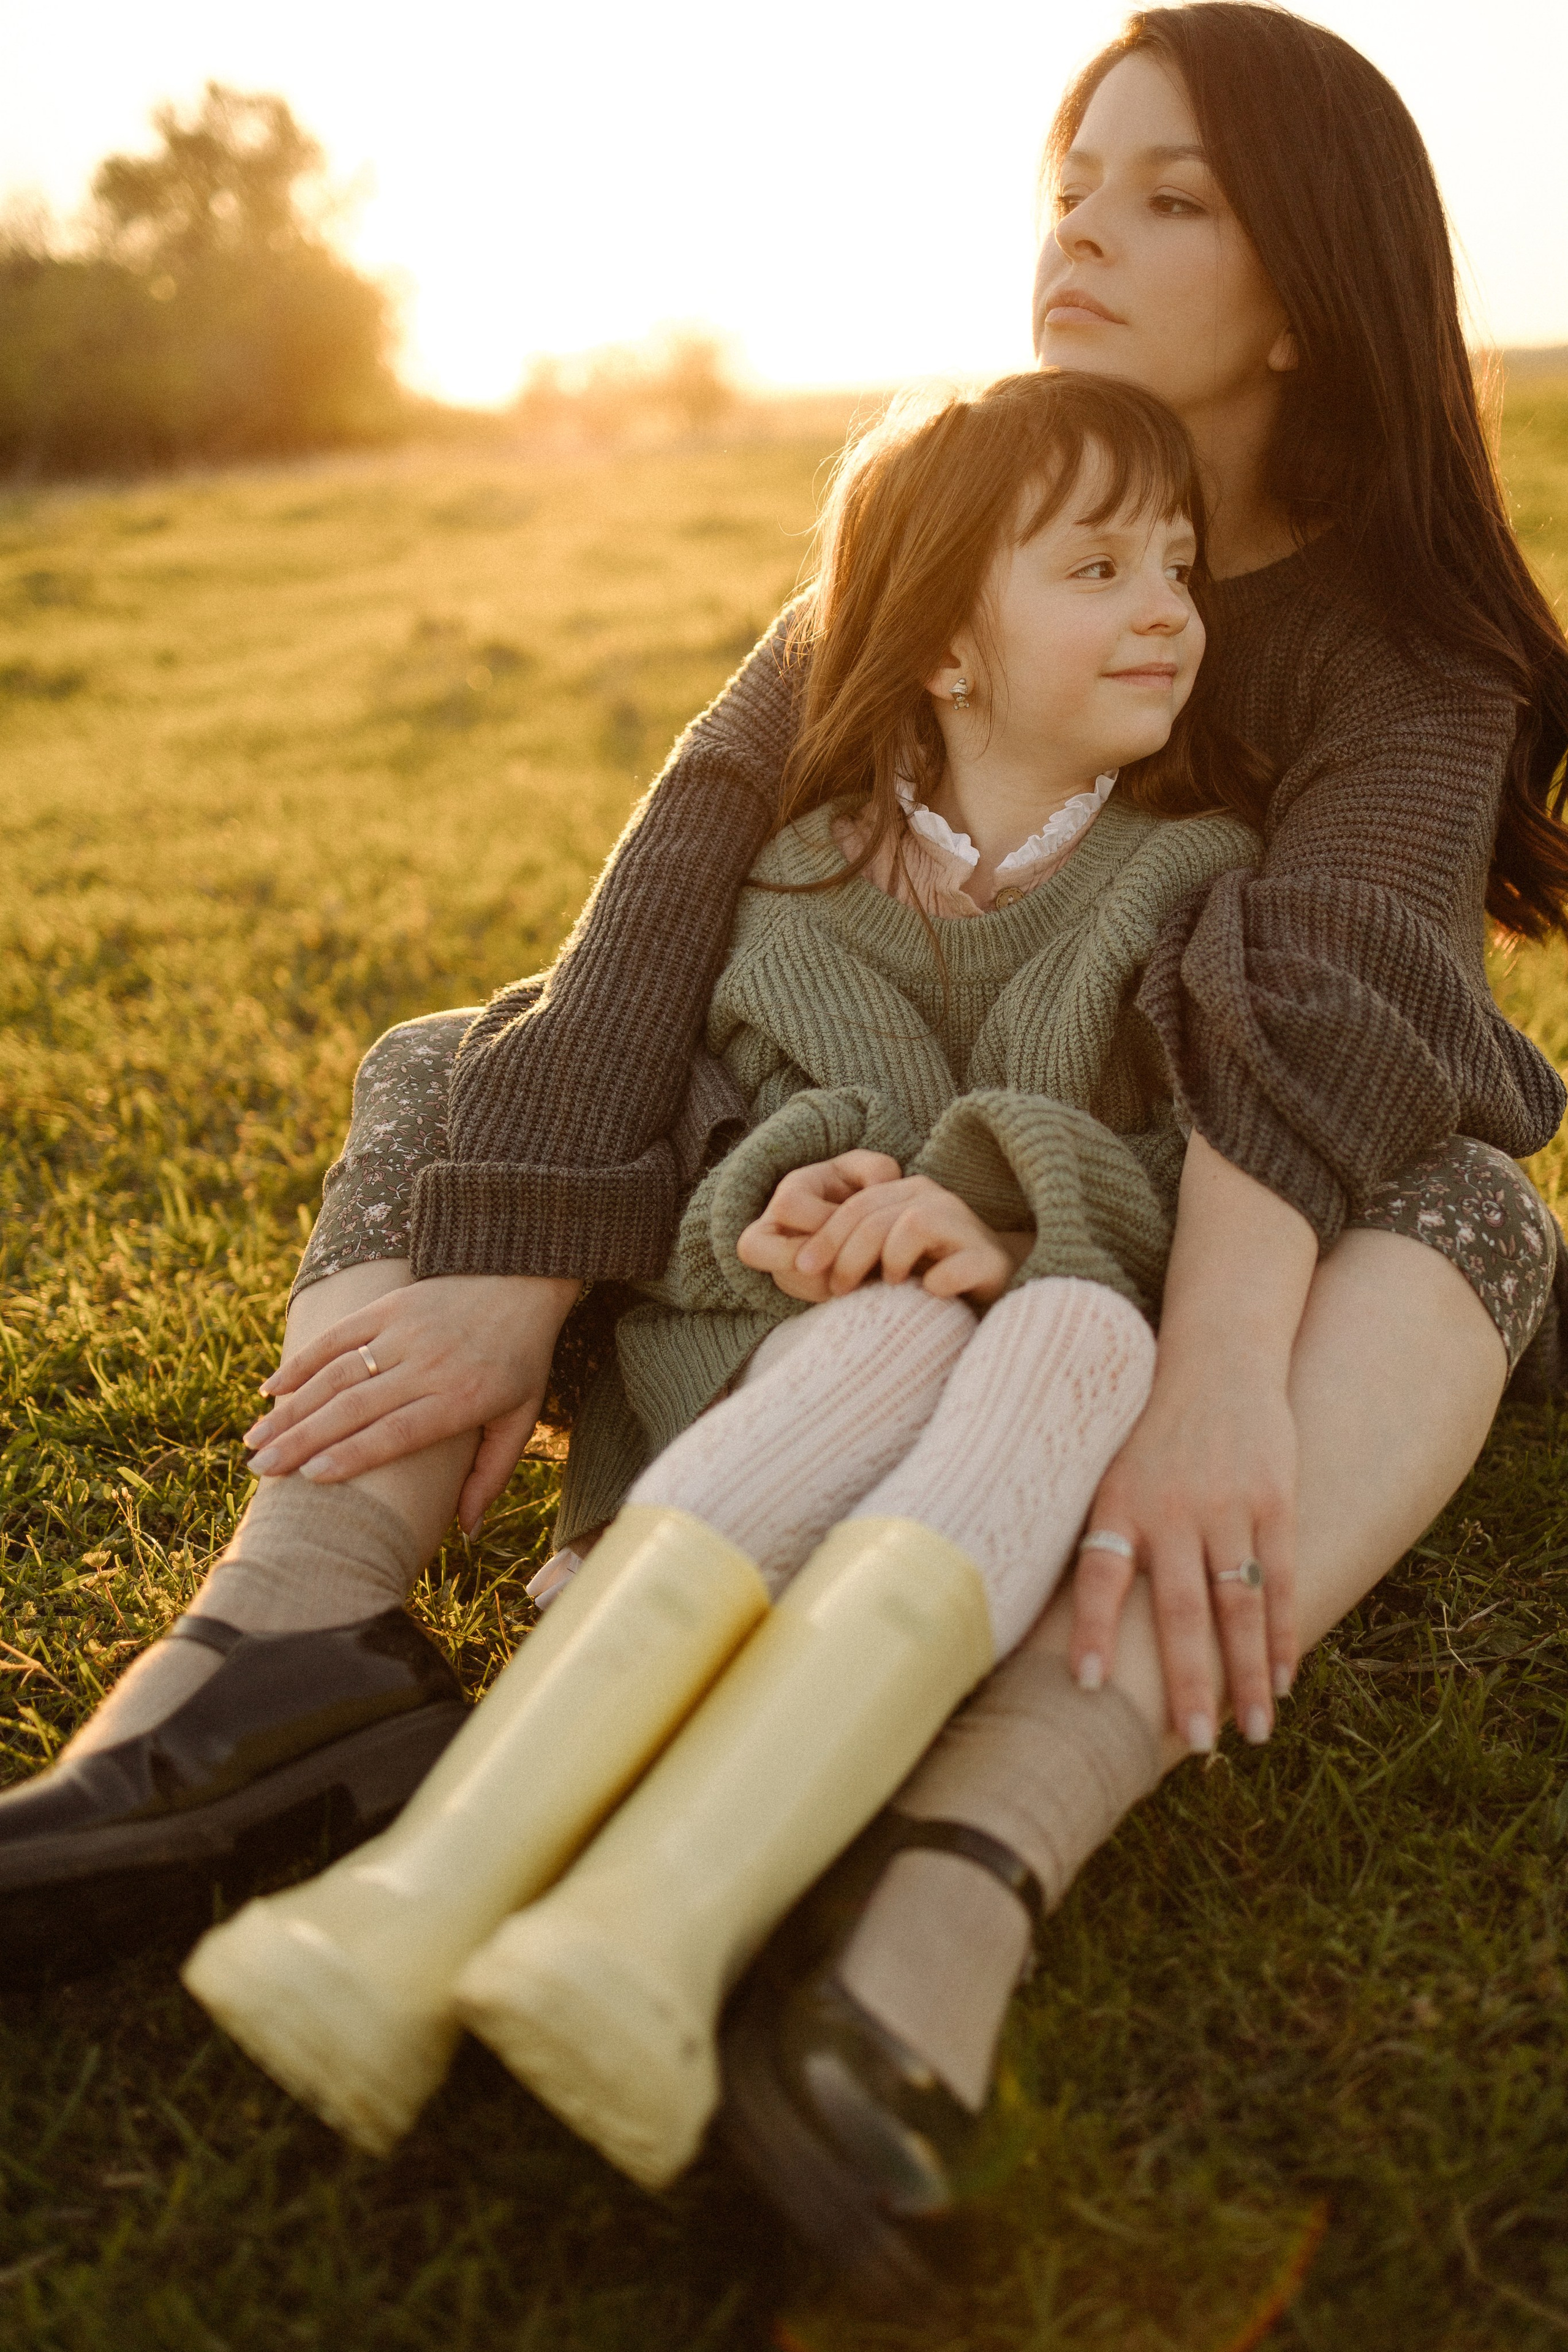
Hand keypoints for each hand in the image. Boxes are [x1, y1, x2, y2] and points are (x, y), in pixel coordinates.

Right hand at [243, 1273, 580, 1535]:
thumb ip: (491, 1474)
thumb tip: (468, 1530)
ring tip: (255, 1440)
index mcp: (460, 1398)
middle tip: (260, 1470)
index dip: (351, 1455)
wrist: (523, 1278)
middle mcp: (427, 1364)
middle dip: (302, 1441)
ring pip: (336, 1374)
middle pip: (354, 1408)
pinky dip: (301, 1362)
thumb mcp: (521, 1418)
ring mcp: (404, 1331)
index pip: (396, 1432)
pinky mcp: (389, 1305)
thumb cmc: (521, 1359)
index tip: (310, 1478)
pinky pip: (337, 1336)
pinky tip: (270, 1391)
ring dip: (291, 1408)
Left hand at [740, 1159, 1029, 1305]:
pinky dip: (938, 1282)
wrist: (998, 1296)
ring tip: (887, 1288)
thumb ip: (838, 1252)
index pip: (854, 1206)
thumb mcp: (878, 1261)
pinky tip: (928, 1294)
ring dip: (888, 1261)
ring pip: (911, 1225)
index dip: (822, 1237)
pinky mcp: (990, 1261)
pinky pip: (955, 1266)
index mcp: (904, 1195)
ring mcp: (966, 1228)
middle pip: (874, 1215)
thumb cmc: (925, 1280)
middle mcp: (934, 1201)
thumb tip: (766, 1251)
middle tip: (838, 1290)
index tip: (802, 1271)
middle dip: (845, 1254)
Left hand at [1069, 1354, 1298, 1752]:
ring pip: (1239, 1606)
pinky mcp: (1274, 1501)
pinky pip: (1280, 1579)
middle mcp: (1172, 1510)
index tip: (1090, 1686)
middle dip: (1190, 1682)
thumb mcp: (1108, 1472)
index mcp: (1119, 1505)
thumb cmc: (1152, 1434)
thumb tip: (1047, 1616)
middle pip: (1182, 1610)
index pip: (1099, 1575)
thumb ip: (1099, 1537)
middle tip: (1196, 1742)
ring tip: (1256, 1732)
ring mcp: (1228, 1507)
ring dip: (1249, 1674)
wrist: (1216, 1361)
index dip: (1093, 1629)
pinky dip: (1282, 1633)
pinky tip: (1285, 1678)